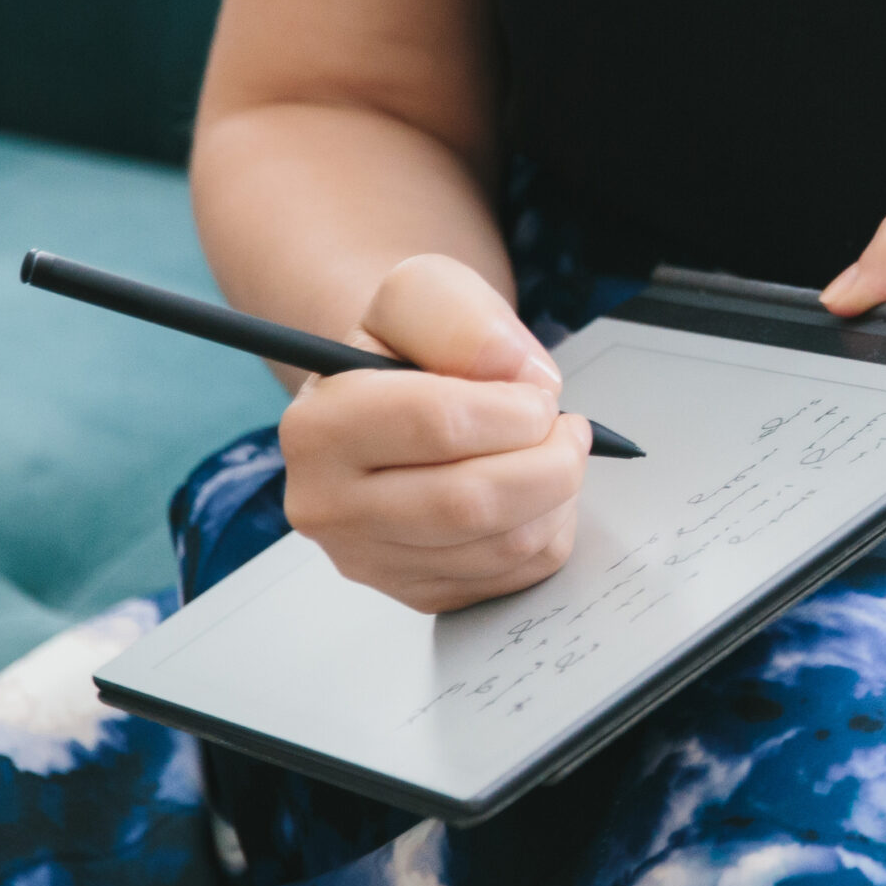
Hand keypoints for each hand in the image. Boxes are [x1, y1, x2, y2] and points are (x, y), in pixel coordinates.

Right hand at [279, 254, 591, 612]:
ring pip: (502, 546)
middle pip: (471, 502)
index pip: (438, 424)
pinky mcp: (416, 592)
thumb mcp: (423, 293)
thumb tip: (519, 378)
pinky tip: (533, 494)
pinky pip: (515, 576)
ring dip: (557, 495)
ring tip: (550, 453)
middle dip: (550, 459)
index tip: (538, 395)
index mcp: (319, 426)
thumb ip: (461, 315)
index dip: (515, 408)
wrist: (394, 398)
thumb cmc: (408, 349)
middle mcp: (328, 505)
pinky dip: (548, 530)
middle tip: (566, 428)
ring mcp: (370, 560)